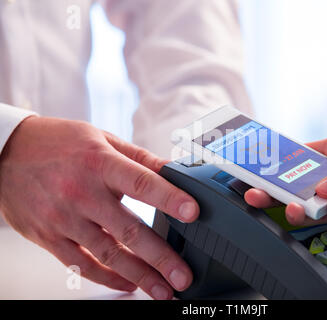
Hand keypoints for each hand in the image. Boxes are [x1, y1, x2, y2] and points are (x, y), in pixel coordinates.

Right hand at [0, 116, 199, 298]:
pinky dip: (107, 277)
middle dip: (160, 257)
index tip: (193, 213)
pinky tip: (128, 284)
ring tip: (162, 290)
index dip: (169, 198)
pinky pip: (81, 264)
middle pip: (128, 230)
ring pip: (107, 254)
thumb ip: (139, 157)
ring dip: (138, 276)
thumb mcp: (101, 138)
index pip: (141, 182)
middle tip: (183, 276)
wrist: (5, 153)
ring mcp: (64, 218)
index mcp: (99, 163)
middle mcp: (82, 193)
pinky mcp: (50, 237)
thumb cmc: (57, 143)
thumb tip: (173, 170)